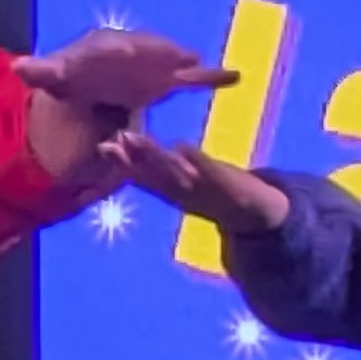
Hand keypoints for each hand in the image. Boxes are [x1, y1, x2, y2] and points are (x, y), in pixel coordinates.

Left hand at [15, 25, 235, 135]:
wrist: (89, 89)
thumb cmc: (71, 80)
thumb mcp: (54, 77)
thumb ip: (40, 71)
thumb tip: (19, 67)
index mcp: (103, 47)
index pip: (113, 45)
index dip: (121, 48)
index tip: (127, 49)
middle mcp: (133, 50)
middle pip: (149, 50)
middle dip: (161, 52)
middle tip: (179, 56)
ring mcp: (152, 64)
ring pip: (171, 62)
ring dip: (184, 63)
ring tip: (200, 63)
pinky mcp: (167, 79)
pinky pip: (191, 77)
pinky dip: (210, 77)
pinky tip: (234, 76)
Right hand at [101, 129, 294, 239]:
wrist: (256, 216)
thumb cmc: (212, 195)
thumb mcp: (179, 184)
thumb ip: (152, 166)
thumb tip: (126, 145)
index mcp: (172, 189)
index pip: (143, 174)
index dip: (123, 163)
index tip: (103, 147)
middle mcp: (185, 191)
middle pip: (155, 174)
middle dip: (134, 160)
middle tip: (113, 144)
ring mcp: (207, 189)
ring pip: (177, 174)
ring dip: (157, 160)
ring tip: (138, 142)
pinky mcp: (231, 186)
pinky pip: (211, 172)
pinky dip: (197, 162)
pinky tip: (182, 147)